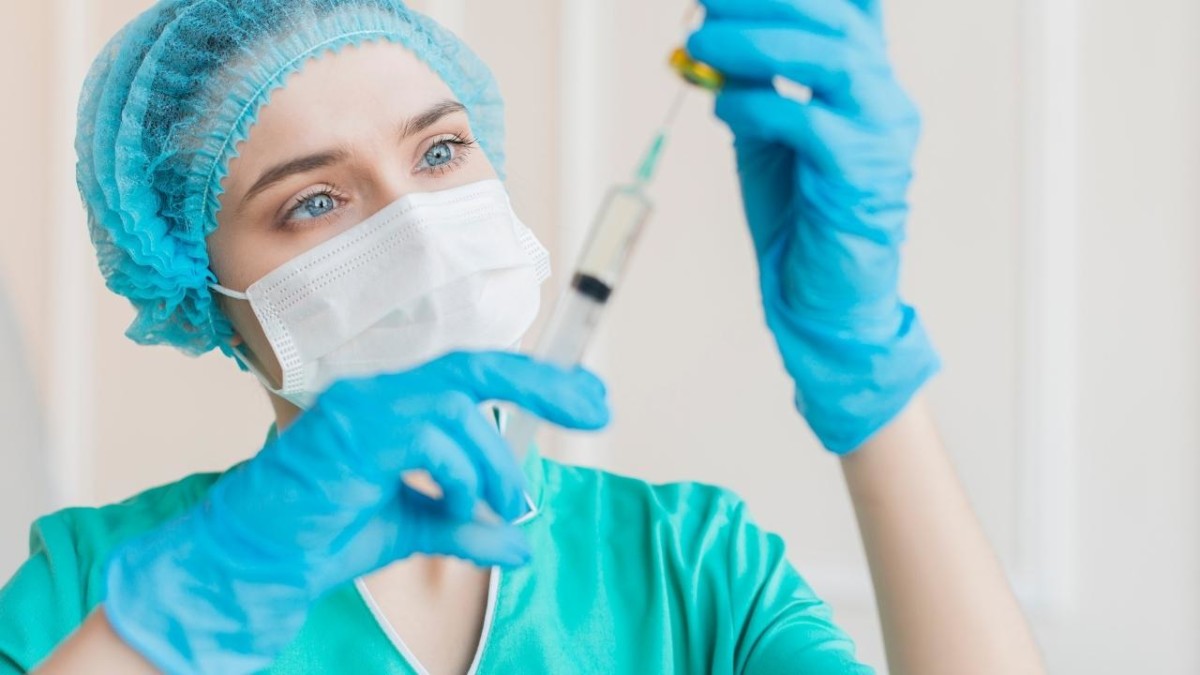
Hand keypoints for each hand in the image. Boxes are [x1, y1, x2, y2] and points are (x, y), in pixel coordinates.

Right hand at [101, 352, 609, 673]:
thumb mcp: (413, 529)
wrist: (255, 562)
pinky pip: (429, 436)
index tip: (591, 395)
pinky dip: (459, 474)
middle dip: (544, 384)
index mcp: (394, 404)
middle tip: (597, 409)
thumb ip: (465, 527)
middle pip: (477, 366)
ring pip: (457, 407)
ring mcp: (363, 405)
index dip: (537, 378)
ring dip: (493, 461)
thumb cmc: (322, 536)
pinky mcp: (352, 431)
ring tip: (500, 503)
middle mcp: (379, 392)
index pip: (475, 374)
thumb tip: (520, 544)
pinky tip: (457, 506)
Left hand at [688, 0, 939, 453]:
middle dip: (765, 2)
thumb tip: (706, 30)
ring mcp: (881, 134)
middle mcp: (884, 96)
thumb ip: (750, 81)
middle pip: (838, 18)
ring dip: (758, 42)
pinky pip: (809, 124)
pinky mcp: (861, 175)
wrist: (824, 293)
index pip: (850, 6)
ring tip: (700, 41)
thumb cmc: (799, 211)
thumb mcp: (766, 131)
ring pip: (831, 59)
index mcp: (865, 78)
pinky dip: (759, 106)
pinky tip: (722, 107)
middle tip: (705, 1)